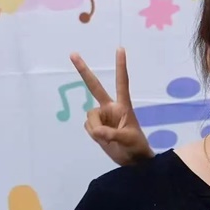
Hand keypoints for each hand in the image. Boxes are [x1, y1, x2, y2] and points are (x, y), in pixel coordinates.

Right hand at [71, 47, 153, 165]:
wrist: (133, 161)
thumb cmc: (136, 146)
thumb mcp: (128, 139)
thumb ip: (111, 135)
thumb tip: (96, 131)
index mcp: (123, 105)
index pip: (122, 82)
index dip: (121, 66)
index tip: (120, 49)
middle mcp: (110, 107)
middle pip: (94, 87)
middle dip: (83, 71)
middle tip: (72, 53)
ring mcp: (102, 116)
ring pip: (89, 116)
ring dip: (95, 128)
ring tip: (108, 138)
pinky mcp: (96, 126)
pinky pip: (87, 126)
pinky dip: (93, 133)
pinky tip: (102, 139)